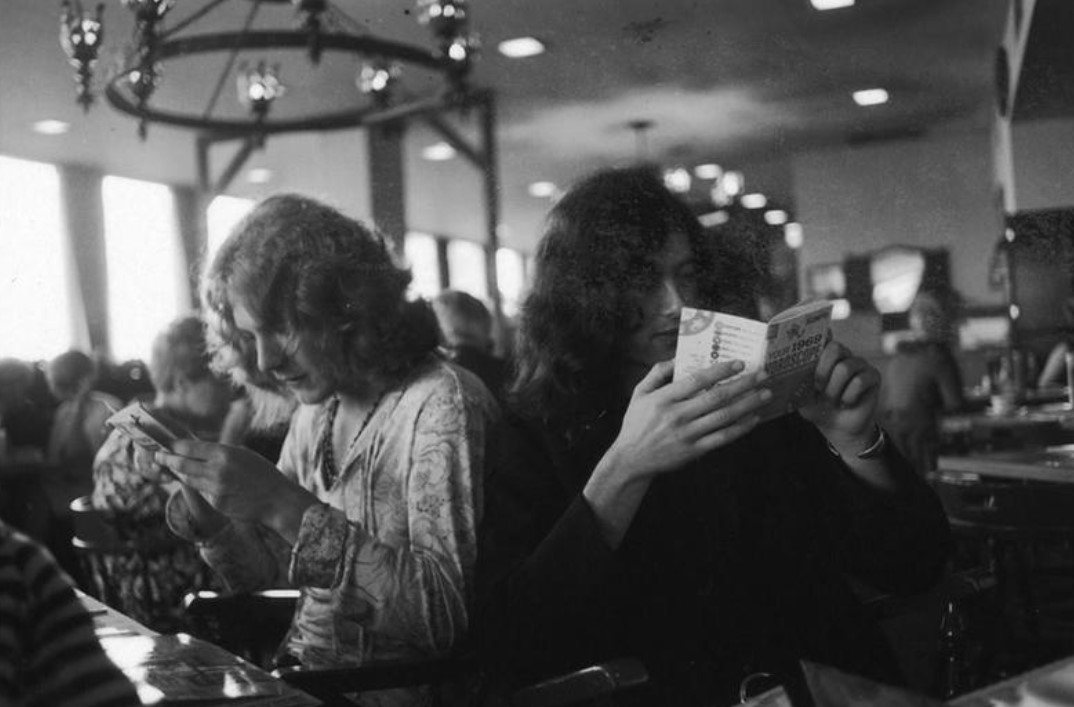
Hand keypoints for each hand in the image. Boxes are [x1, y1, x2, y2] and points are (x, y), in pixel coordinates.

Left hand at [155, 440, 313, 531]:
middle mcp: (216, 470)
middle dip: (167, 460)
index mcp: (224, 453)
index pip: (189, 447)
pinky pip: (202, 492)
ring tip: (176, 469)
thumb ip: (220, 452)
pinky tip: (211, 485)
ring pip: (188, 479)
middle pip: (181, 464)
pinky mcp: (215, 503)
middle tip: (158, 457)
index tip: (165, 444)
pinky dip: (202, 487)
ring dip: (182, 474)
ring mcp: (214, 489)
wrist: (276, 500)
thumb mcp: (243, 454)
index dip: (174, 445)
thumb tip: (197, 449)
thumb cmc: (262, 473)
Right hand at [606, 358, 770, 481]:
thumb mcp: (638, 393)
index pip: (697, 380)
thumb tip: (676, 358)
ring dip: (748, 405)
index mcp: (664, 398)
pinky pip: (722, 438)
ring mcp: (687, 434)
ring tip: (765, 394)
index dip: (720, 370)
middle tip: (762, 375)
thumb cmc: (636, 424)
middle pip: (716, 397)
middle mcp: (677, 416)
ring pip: (724, 417)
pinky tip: (753, 419)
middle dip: (743, 384)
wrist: (631, 459)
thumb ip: (656, 373)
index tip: (739, 362)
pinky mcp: (694, 451)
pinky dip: (740, 428)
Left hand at [797, 340, 879, 452]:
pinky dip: (848, 396)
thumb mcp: (801, 395)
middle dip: (822, 371)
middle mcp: (843, 355)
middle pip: (835, 348)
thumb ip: (795, 382)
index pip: (823, 337)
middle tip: (818, 388)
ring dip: (834, 389)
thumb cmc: (817, 407)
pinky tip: (846, 403)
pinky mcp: (873, 376)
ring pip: (845, 368)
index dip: (818, 336)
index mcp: (824, 355)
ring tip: (832, 400)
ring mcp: (860, 364)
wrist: (837, 427)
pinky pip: (859, 381)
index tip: (809, 339)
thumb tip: (782, 372)